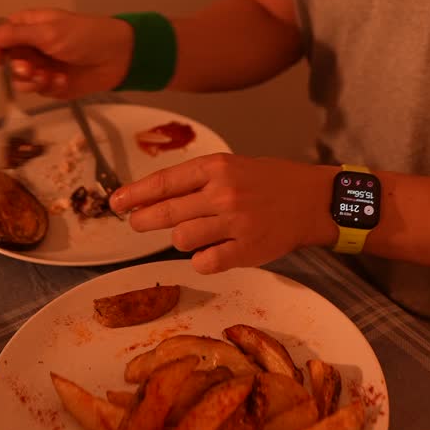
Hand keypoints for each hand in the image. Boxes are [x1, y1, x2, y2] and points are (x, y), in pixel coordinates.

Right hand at [0, 8, 133, 98]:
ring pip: (19, 80)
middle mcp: (31, 46)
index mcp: (28, 26)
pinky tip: (64, 80)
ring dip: (33, 79)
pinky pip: (38, 90)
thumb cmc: (84, 35)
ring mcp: (41, 66)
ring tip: (51, 75)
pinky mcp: (52, 85)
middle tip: (30, 67)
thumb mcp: (47, 32)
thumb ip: (13, 36)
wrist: (118, 56)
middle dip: (18, 66)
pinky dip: (49, 86)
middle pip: (6, 61)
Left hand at [110, 153, 337, 271]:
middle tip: (135, 223)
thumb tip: (153, 198)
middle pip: (167, 212)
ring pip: (183, 239)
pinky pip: (205, 263)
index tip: (116, 202)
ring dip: (182, 239)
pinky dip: (201, 260)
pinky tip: (211, 252)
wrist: (312, 199)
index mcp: (218, 167)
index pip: (165, 182)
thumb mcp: (232, 167)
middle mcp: (224, 193)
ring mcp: (235, 223)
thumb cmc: (268, 181)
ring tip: (196, 233)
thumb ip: (197, 181)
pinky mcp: (247, 250)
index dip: (136, 194)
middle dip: (143, 220)